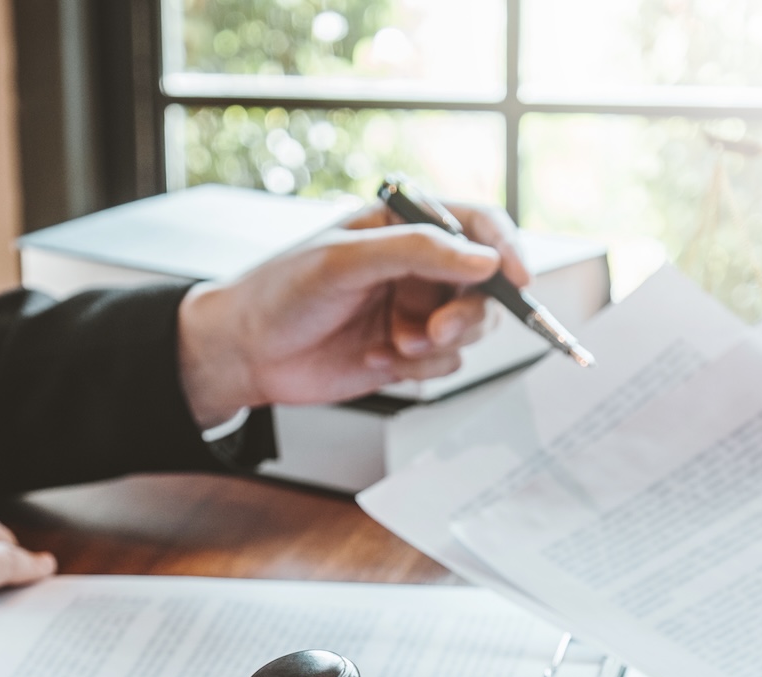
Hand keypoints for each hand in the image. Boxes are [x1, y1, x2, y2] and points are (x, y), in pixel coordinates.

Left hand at [175, 199, 529, 424]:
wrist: (245, 353)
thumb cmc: (280, 291)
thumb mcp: (345, 261)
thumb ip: (417, 252)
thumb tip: (484, 258)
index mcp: (404, 224)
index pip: (478, 224)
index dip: (506, 249)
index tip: (516, 278)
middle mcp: (417, 265)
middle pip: (485, 284)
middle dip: (469, 312)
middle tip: (437, 331)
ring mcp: (415, 309)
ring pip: (471, 328)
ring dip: (440, 344)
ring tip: (395, 346)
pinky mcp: (408, 351)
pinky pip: (445, 363)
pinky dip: (418, 368)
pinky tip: (375, 360)